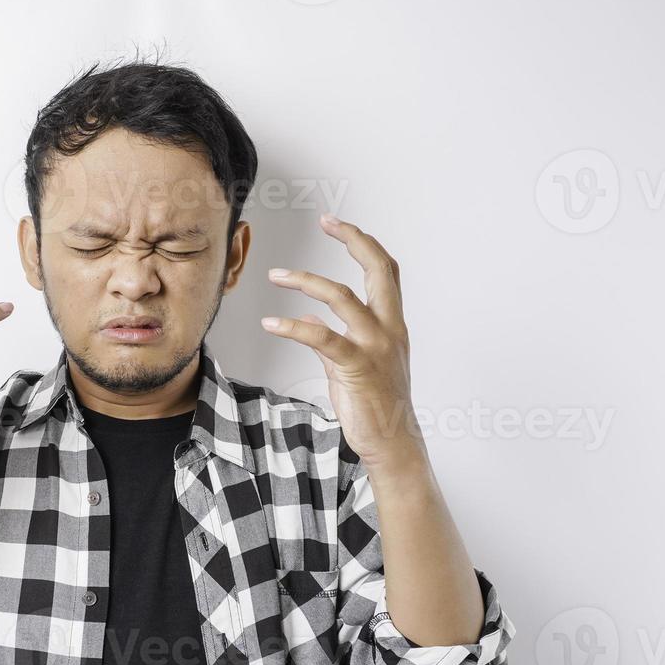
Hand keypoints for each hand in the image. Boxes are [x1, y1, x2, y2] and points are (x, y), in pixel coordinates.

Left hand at [260, 212, 422, 471]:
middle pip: (379, 270)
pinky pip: (322, 337)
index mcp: (392, 326)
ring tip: (276, 275)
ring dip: (306, 281)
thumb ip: (335, 341)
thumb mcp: (353, 366)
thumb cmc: (375, 407)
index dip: (364, 244)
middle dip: (354, 239)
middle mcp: (390, 330)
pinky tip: (272, 323)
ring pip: (343, 297)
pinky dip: (293, 326)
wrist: (392, 443)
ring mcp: (376, 347)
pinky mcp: (357, 366)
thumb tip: (312, 321)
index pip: (385, 272)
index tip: (339, 225)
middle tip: (327, 221)